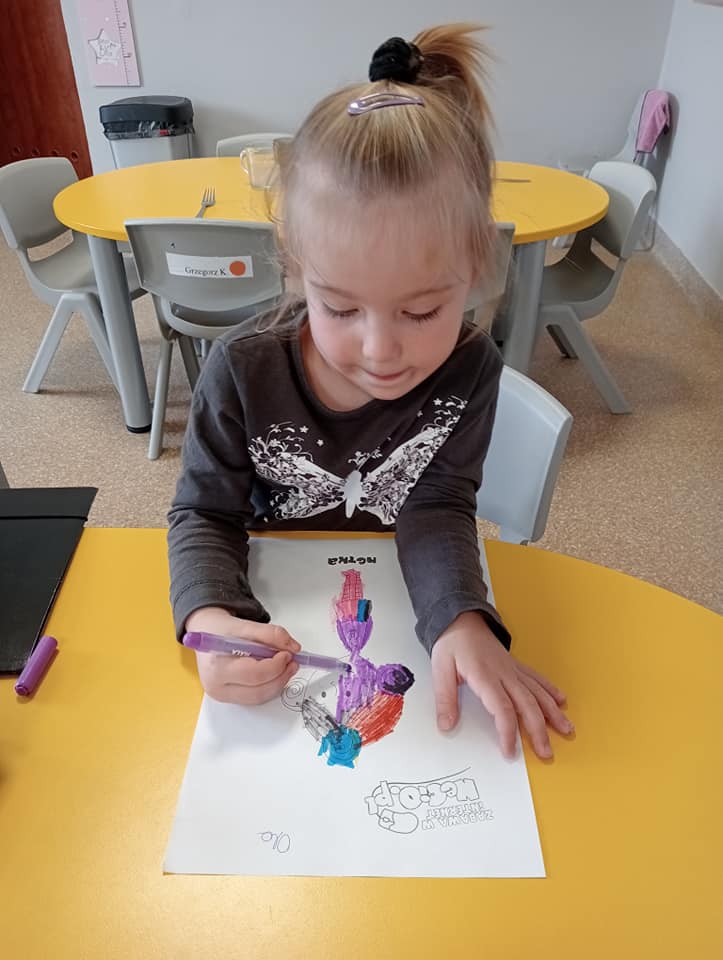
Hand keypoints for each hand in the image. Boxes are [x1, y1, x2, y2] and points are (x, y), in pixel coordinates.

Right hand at [185, 606, 299, 705]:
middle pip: (258, 691)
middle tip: (292, 662)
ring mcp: (221, 695)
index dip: (276, 666)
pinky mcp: (228, 698)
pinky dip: (269, 686)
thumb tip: (293, 647)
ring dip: (277, 683)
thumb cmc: (221, 630)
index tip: (288, 654)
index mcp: (218, 666)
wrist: (206, 633)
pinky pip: (255, 697)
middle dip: (281, 677)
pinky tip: (274, 673)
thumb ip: (271, 634)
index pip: (254, 674)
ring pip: (259, 697)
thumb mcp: (246, 625)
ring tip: (285, 666)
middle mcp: (217, 685)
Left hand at [431, 611, 572, 758]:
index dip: (508, 732)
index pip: (502, 708)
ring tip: (567, 730)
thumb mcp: (440, 669)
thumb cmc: (451, 644)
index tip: (510, 752)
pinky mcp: (516, 665)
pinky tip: (562, 701)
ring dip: (553, 713)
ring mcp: (513, 669)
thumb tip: (446, 726)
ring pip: (538, 693)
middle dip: (539, 730)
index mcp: (485, 676)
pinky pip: (537, 678)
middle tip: (546, 753)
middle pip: (527, 704)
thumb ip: (445, 699)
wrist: (461, 619)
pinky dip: (550, 690)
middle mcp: (504, 674)